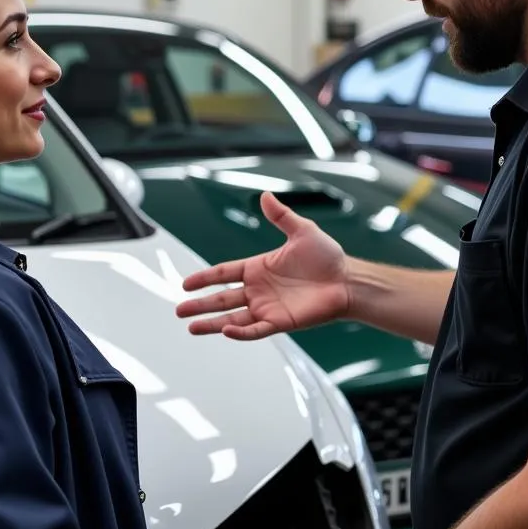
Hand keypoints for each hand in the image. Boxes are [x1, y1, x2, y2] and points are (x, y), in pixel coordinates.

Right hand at [175, 192, 349, 340]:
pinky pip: (256, 329)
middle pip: (222, 299)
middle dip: (200, 305)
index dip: (204, 278)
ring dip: (212, 324)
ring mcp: (267, 308)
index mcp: (258, 268)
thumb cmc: (328, 257)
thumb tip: (265, 196)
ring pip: (232, 319)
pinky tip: (225, 330)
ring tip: (191, 327)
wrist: (348, 281)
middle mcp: (258, 290)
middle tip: (179, 310)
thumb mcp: (302, 231)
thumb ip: (281, 216)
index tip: (186, 284)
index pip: (224, 273)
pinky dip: (240, 332)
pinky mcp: (280, 322)